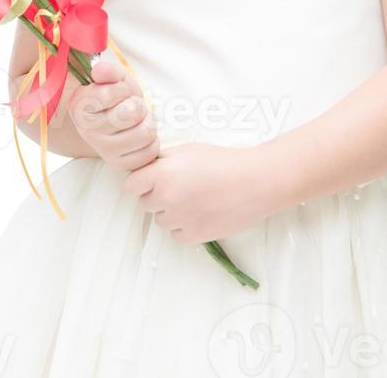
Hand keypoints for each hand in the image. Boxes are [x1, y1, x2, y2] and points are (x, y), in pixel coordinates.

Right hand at [66, 61, 159, 171]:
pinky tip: (138, 134)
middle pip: (132, 113)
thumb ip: (108, 71)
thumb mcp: (112, 79)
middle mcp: (88, 132)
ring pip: (145, 132)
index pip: (114, 93)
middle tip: (130, 106)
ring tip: (136, 120)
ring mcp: (104, 151)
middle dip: (137, 105)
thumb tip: (99, 71)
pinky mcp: (121, 164)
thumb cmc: (113, 98)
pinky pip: (150, 151)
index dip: (122, 89)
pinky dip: (151, 140)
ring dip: (146, 122)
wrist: (111, 120)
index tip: (118, 92)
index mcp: (80, 107)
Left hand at [122, 141, 266, 244]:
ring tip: (194, 199)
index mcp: (163, 173)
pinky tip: (200, 212)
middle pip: (145, 203)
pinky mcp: (193, 236)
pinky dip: (184, 226)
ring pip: (161, 220)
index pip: (131, 186)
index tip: (151, 180)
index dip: (141, 182)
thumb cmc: (224, 161)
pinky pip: (176, 235)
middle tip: (179, 187)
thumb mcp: (188, 150)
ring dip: (170, 212)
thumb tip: (148, 168)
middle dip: (156, 196)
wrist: (254, 181)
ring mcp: (179, 219)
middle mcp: (167, 198)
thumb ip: (164, 160)